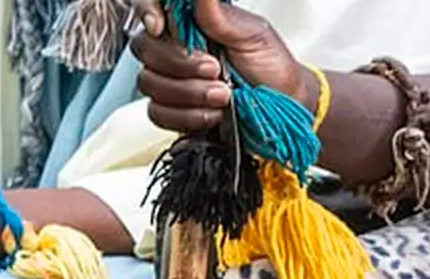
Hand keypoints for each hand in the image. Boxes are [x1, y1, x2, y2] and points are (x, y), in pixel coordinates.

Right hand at [130, 0, 313, 133]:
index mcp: (190, 23)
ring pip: (150, 83)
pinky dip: (187, 116)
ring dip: (190, 93)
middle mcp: (176, 49)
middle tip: (216, 69)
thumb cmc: (271, 68)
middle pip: (146, 49)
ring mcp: (173, 81)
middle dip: (182, 64)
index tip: (159, 27)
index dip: (146, 11)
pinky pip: (159, 113)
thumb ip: (218, 14)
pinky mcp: (175, 112)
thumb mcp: (252, 34)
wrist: (283, 108)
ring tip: (223, 95)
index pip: (150, 7)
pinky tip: (212, 114)